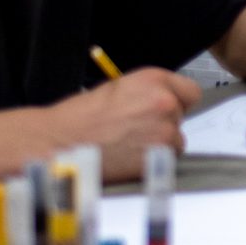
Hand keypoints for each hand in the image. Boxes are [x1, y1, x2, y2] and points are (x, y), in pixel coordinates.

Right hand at [54, 70, 199, 159]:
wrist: (55, 145)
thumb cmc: (77, 119)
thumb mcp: (117, 90)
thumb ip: (147, 94)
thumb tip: (161, 102)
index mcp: (153, 80)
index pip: (190, 92)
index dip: (177, 103)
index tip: (168, 112)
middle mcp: (163, 102)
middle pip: (180, 118)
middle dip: (162, 125)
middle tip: (135, 133)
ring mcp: (163, 131)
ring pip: (175, 141)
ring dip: (158, 146)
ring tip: (128, 148)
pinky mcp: (157, 157)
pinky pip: (165, 162)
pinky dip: (151, 164)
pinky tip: (127, 161)